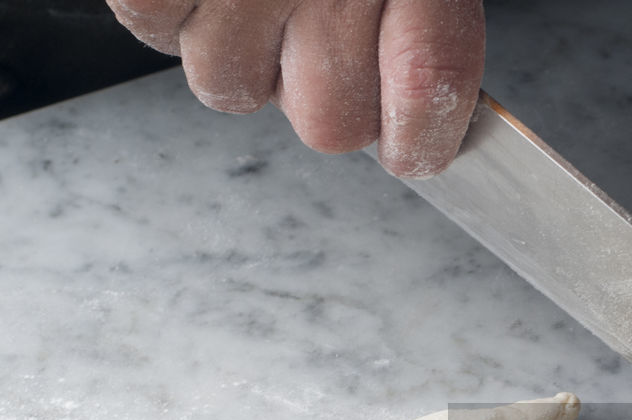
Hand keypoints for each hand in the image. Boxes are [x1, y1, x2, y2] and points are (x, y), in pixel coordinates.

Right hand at [105, 0, 483, 176]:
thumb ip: (423, 26)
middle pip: (330, 123)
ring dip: (243, 51)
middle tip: (323, 32)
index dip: (426, 137)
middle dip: (328, 94)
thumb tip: (420, 116)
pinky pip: (157, 28)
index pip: (432, 84)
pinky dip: (171, 5)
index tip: (420, 151)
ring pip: (233, 88)